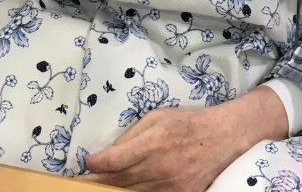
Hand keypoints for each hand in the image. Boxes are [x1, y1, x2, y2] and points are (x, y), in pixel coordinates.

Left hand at [81, 87, 285, 190]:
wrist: (223, 138)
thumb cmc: (186, 123)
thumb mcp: (156, 117)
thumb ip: (131, 136)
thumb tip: (107, 154)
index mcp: (154, 141)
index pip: (115, 160)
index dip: (96, 165)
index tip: (87, 164)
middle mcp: (160, 166)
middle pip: (119, 181)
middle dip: (96, 183)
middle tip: (78, 184)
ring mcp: (171, 185)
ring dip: (113, 190)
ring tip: (96, 188)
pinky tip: (126, 190)